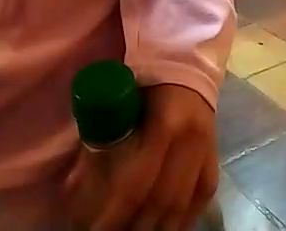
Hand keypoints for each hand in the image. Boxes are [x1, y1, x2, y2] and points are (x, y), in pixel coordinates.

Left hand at [64, 83, 218, 230]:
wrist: (189, 70)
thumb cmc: (146, 82)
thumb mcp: (123, 102)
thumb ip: (103, 137)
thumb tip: (72, 184)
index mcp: (166, 125)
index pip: (138, 182)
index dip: (115, 213)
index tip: (93, 229)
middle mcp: (190, 144)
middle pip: (160, 203)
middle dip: (131, 227)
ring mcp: (206, 156)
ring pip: (180, 209)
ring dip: (154, 230)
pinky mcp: (213, 164)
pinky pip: (198, 203)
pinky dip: (179, 222)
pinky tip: (162, 230)